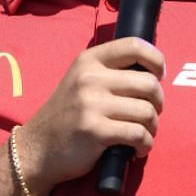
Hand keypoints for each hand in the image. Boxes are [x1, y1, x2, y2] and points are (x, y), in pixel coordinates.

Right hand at [14, 37, 165, 195]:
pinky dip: (145, 144)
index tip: (158, 76)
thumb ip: (111, 71)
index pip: (135, 46)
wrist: (36, 149)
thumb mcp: (81, 80)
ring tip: (144, 134)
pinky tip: (139, 149)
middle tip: (151, 114)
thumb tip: (153, 72)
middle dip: (158, 102)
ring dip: (153, 127)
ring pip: (147, 111)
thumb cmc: (67, 115)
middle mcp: (90, 78)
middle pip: (149, 83)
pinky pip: (138, 134)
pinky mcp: (95, 131)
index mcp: (89, 60)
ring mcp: (92, 104)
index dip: (156, 60)